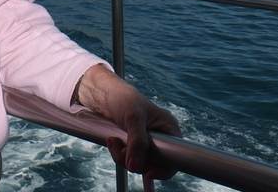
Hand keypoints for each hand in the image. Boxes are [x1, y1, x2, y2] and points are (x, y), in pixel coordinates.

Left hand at [75, 64, 180, 190]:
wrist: (104, 94)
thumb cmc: (124, 98)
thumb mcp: (133, 117)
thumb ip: (136, 141)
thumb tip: (135, 165)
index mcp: (168, 128)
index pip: (174, 156)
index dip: (164, 168)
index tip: (148, 171)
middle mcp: (160, 138)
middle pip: (155, 163)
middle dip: (136, 161)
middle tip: (119, 148)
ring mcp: (145, 143)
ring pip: (139, 163)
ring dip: (123, 157)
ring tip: (112, 140)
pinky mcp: (131, 146)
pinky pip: (132, 161)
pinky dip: (126, 163)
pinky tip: (143, 187)